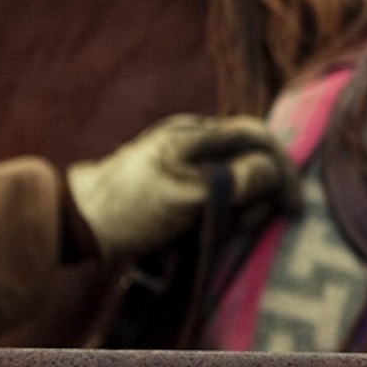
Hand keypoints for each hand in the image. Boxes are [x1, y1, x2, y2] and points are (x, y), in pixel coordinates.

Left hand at [67, 114, 291, 259]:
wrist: (75, 222)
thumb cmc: (131, 209)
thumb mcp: (189, 196)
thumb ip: (236, 180)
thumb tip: (272, 171)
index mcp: (195, 134)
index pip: (258, 137)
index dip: (283, 171)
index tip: (292, 208)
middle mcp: (190, 138)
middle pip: (247, 157)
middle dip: (258, 192)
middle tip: (249, 226)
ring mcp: (179, 158)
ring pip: (230, 175)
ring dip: (238, 205)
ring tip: (224, 233)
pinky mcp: (170, 179)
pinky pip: (210, 188)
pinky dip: (218, 209)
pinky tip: (205, 231)